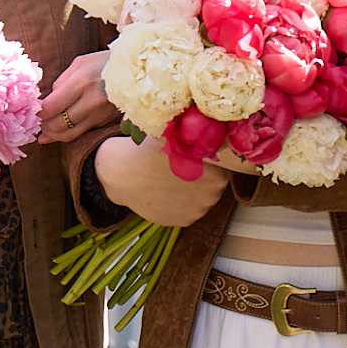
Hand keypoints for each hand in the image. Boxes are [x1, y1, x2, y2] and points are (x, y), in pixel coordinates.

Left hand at [40, 49, 113, 146]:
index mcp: (82, 83)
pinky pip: (81, 133)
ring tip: (45, 133)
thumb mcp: (79, 64)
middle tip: (37, 124)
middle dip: (44, 126)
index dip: (38, 113)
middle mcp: (91, 102)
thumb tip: (47, 102)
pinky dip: (67, 134)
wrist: (136, 71)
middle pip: (58, 124)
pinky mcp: (105, 122)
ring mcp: (100, 115)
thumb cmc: (103, 63)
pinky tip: (58, 132)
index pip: (51, 107)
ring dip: (53, 135)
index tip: (33, 111)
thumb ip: (61, 82)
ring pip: (69, 134)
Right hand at [95, 134, 229, 227]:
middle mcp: (212, 194)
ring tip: (173, 177)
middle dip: (205, 174)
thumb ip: (199, 135)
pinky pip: (190, 209)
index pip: (225, 163)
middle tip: (184, 164)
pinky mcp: (184, 221)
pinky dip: (183, 202)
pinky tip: (168, 190)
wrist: (121, 174)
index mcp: (217, 171)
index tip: (197, 152)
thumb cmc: (148, 149)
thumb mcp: (177, 134)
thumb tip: (218, 126)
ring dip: (195, 189)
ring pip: (204, 197)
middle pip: (216, 181)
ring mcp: (198, 210)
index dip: (211, 157)